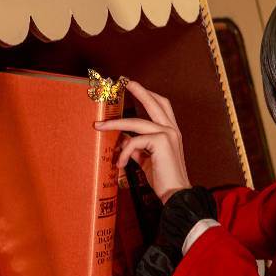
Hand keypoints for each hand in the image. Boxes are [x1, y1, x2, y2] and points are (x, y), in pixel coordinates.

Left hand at [95, 80, 191, 202]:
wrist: (176, 194)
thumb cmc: (163, 179)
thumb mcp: (147, 160)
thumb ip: (137, 148)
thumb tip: (123, 140)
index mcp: (170, 132)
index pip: (161, 106)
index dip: (149, 95)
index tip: (135, 87)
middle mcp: (171, 130)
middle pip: (155, 102)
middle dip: (139, 90)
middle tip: (125, 82)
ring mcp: (168, 134)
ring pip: (136, 122)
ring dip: (115, 123)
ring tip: (99, 126)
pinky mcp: (162, 142)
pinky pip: (134, 141)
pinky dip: (124, 152)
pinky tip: (121, 164)